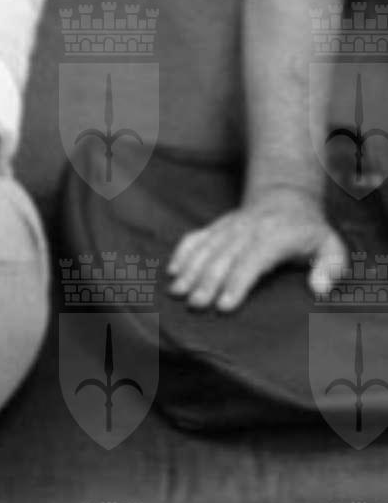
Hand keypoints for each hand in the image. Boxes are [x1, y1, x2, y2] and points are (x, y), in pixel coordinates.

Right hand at [165, 188, 347, 313]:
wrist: (285, 196)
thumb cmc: (308, 231)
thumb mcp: (330, 246)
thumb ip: (331, 267)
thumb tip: (319, 289)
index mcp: (276, 236)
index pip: (253, 260)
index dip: (237, 283)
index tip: (224, 306)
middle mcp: (248, 229)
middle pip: (223, 257)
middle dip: (207, 282)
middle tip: (196, 306)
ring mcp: (228, 226)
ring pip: (205, 248)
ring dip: (190, 270)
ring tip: (178, 293)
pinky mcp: (216, 226)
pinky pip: (194, 238)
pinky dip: (181, 254)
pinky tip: (172, 273)